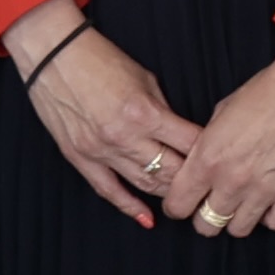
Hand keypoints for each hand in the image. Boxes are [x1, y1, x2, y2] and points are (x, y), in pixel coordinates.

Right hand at [13, 1, 207, 228]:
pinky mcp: (80, 158)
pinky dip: (130, 207)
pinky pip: (108, 190)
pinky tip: (147, 219)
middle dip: (192, 179)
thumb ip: (164, 111)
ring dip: (167, 193)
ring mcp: (100, 151)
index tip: (221, 158)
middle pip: (170, 171)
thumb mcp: (145, 79)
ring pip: (144, 184)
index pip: (189, 144)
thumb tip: (181, 134)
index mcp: (145, 114)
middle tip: (208, 185)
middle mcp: (124, 138)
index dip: (208, 153)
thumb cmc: (100, 59)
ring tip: (185, 198)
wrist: (53, 55)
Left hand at [160, 43, 274, 240]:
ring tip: (243, 202)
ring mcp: (263, 190)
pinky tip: (269, 201)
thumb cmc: (263, 93)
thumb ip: (207, 145)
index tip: (184, 201)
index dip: (177, 205)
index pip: (177, 206)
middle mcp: (232, 181)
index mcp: (208, 160)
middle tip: (213, 204)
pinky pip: (274, 224)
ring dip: (237, 218)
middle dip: (205, 217)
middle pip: (206, 226)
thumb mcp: (219, 114)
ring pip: (238, 230)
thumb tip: (203, 161)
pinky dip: (269, 216)